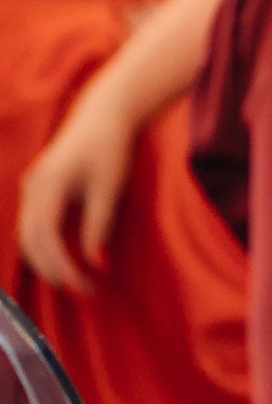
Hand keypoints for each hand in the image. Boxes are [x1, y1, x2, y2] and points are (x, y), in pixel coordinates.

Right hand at [17, 82, 143, 292]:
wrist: (103, 113)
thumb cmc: (111, 146)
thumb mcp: (110, 186)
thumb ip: (99, 223)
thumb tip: (96, 262)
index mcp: (48, 185)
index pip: (45, 237)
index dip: (61, 265)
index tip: (84, 285)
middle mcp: (32, 187)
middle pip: (31, 241)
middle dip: (54, 269)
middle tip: (85, 290)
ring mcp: (31, 187)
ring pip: (28, 236)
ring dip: (48, 260)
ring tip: (79, 280)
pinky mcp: (37, 188)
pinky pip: (33, 225)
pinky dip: (46, 246)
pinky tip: (67, 259)